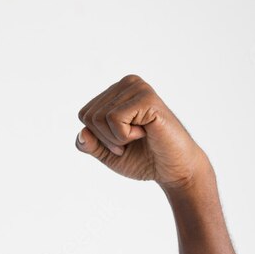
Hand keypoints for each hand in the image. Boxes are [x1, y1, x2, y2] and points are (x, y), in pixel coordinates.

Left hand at [74, 74, 210, 191]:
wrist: (173, 169)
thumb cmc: (143, 159)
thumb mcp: (106, 153)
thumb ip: (89, 144)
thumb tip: (82, 133)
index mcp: (116, 92)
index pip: (84, 114)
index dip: (98, 137)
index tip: (121, 143)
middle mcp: (127, 83)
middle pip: (89, 116)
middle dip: (106, 139)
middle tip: (130, 142)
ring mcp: (138, 88)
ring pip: (100, 117)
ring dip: (117, 138)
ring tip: (140, 137)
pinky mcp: (147, 97)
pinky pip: (114, 119)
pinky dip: (125, 136)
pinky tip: (146, 132)